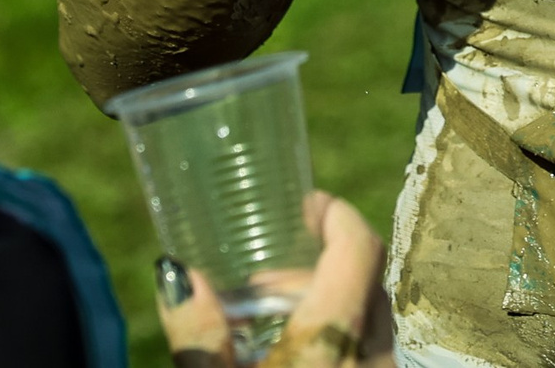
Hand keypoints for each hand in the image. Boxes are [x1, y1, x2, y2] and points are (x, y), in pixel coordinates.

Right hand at [155, 192, 395, 367]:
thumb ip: (198, 333)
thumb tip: (178, 273)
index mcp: (336, 338)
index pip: (360, 249)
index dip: (338, 215)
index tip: (312, 203)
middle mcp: (376, 355)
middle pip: (366, 281)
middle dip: (318, 267)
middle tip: (263, 281)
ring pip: (370, 318)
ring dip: (328, 304)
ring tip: (270, 323)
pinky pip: (371, 349)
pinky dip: (340, 333)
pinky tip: (298, 353)